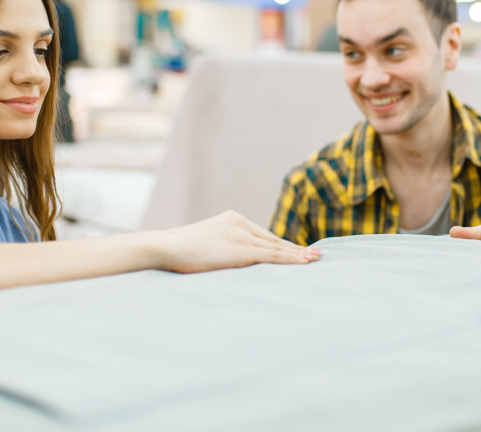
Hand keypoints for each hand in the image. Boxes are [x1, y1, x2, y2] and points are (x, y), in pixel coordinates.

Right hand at [152, 211, 319, 272]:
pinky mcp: (242, 249)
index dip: (281, 244)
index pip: (262, 234)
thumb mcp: (202, 243)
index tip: (297, 250)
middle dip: (295, 248)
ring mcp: (242, 235)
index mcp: (231, 219)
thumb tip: (221, 259)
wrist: (164, 247)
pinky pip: (274, 256)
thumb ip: (218, 246)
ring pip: (278, 247)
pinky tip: (306, 262)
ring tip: (316, 259)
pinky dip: (293, 259)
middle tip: (315, 254)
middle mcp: (239, 223)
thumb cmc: (176, 250)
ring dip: (300, 254)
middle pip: (274, 239)